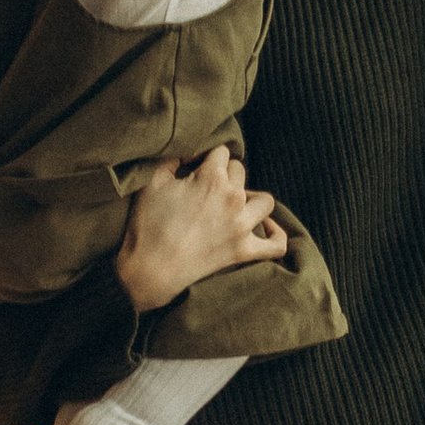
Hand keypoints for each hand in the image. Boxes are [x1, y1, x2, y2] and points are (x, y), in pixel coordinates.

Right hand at [115, 148, 285, 312]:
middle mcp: (233, 198)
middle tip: (204, 190)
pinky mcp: (244, 251)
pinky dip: (275, 235)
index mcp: (212, 178)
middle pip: (240, 172)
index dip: (205, 159)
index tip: (193, 169)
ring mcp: (242, 226)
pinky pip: (275, 245)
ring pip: (264, 201)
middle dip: (224, 176)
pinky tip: (266, 227)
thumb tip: (187, 154)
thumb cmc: (148, 224)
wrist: (150, 270)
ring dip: (251, 198)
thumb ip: (172, 159)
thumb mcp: (152, 182)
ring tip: (233, 204)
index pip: (220, 153)